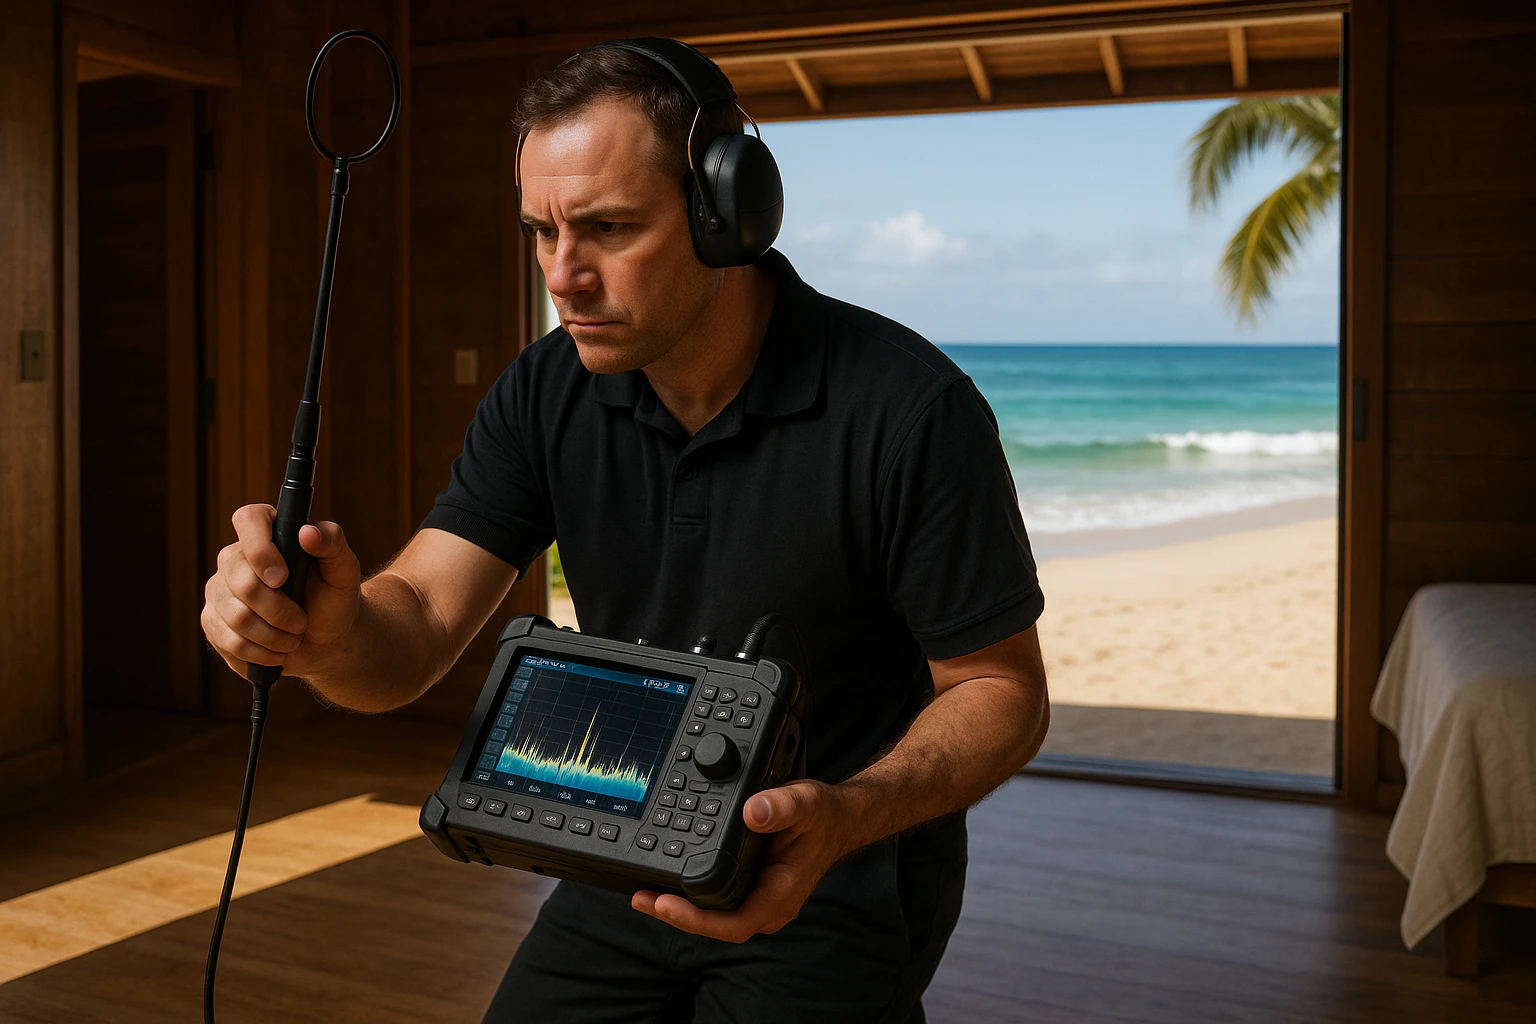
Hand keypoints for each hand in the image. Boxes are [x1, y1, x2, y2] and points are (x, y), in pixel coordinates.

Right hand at [201, 503, 361, 678]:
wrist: (326, 641)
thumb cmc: (334, 599)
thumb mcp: (344, 570)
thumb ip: (333, 543)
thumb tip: (307, 532)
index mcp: (268, 534)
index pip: (248, 519)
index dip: (261, 549)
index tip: (283, 578)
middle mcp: (236, 558)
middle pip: (241, 581)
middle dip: (278, 610)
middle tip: (301, 622)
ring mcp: (219, 589)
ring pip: (235, 616)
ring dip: (273, 636)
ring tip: (293, 638)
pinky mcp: (212, 621)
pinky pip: (227, 641)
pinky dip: (260, 653)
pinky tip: (276, 651)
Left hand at [631, 779, 853, 942]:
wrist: (836, 820)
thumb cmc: (823, 816)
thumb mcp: (807, 803)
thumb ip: (782, 806)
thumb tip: (753, 813)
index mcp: (780, 893)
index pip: (735, 922)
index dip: (697, 920)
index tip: (666, 904)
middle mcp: (767, 903)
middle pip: (716, 925)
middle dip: (676, 915)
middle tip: (641, 898)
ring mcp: (757, 898)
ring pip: (713, 915)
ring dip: (678, 907)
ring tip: (643, 892)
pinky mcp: (748, 887)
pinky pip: (716, 899)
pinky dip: (690, 893)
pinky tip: (668, 880)